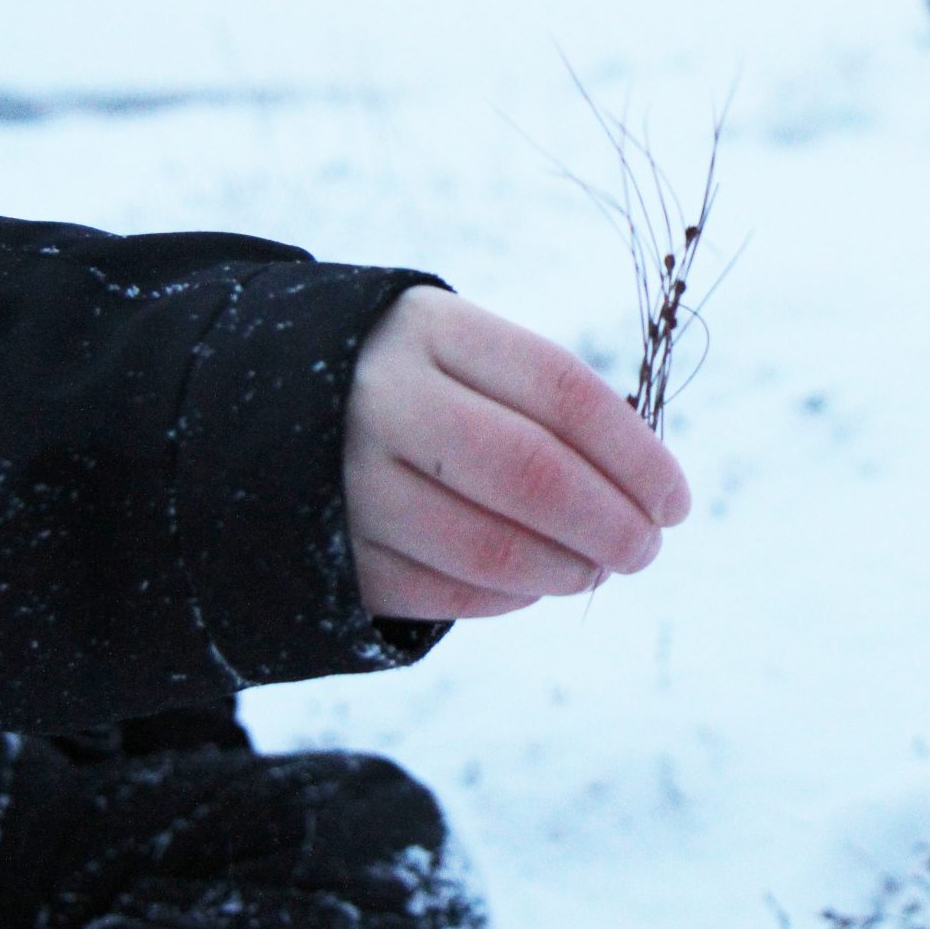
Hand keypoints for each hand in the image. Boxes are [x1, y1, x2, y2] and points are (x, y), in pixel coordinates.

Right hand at [343, 286, 691, 619]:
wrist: (252, 403)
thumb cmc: (409, 379)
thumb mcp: (462, 351)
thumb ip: (545, 405)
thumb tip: (646, 491)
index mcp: (433, 330)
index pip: (562, 391)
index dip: (635, 455)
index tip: (676, 500)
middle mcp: (382, 398)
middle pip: (531, 472)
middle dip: (611, 523)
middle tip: (646, 548)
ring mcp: (347, 478)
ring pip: (489, 546)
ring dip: (566, 570)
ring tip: (597, 569)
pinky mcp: (328, 549)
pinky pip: (440, 592)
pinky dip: (506, 598)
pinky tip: (534, 584)